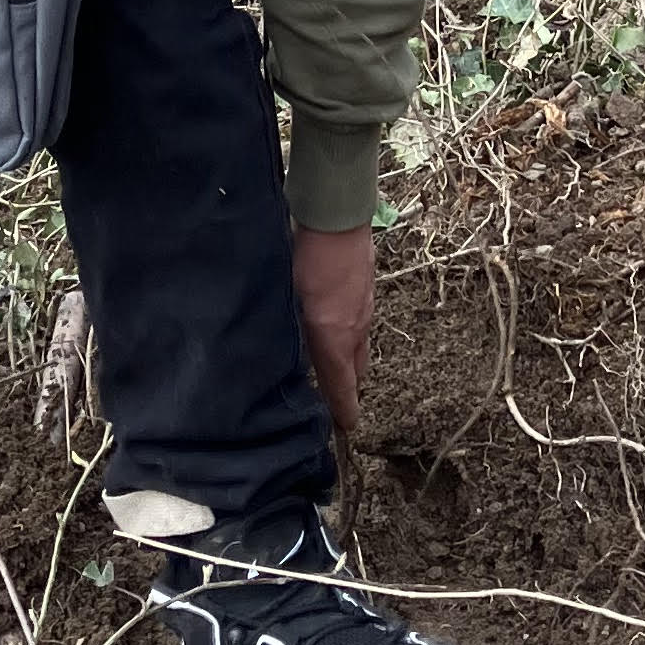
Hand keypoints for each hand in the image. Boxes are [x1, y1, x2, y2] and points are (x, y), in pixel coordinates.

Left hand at [292, 222, 375, 441]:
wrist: (338, 218)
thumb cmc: (308, 258)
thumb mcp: (288, 300)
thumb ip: (286, 332)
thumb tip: (277, 355)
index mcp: (335, 338)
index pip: (341, 384)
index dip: (343, 408)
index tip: (347, 427)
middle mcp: (356, 328)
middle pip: (355, 368)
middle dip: (346, 385)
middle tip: (333, 395)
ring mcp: (365, 307)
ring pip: (358, 343)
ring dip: (346, 356)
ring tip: (328, 360)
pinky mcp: (366, 289)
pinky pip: (359, 321)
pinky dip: (348, 331)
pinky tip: (331, 318)